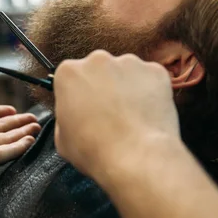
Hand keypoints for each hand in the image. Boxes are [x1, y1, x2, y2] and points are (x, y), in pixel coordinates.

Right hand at [53, 50, 181, 180]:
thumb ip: (65, 115)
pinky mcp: (155, 71)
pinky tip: (146, 114)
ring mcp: (129, 63)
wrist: (136, 158)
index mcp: (69, 72)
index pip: (71, 77)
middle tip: (108, 113)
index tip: (84, 108)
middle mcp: (98, 60)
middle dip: (102, 86)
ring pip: (125, 72)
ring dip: (126, 88)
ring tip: (130, 116)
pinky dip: (149, 92)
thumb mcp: (61, 138)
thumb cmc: (96, 151)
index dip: (77, 95)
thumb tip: (75, 114)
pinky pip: (150, 79)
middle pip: (99, 69)